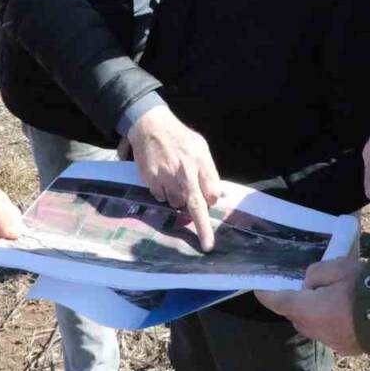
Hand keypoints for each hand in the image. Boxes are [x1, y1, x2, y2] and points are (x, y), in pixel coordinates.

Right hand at [126, 106, 220, 251]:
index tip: (211, 231)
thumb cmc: (180, 137)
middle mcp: (183, 170)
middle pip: (194, 205)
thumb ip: (210, 172)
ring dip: (178, 200)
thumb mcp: (201, 147)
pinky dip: (163, 193)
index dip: (211, 205)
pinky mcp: (150, 178)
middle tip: (207, 245)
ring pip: (176, 203)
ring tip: (175, 181)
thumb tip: (219, 195)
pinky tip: (163, 179)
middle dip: (202, 227)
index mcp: (199, 161)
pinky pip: (160, 197)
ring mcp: (165, 175)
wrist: (150, 125)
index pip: (211, 193)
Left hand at [255, 257, 362, 353]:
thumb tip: (308, 284)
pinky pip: (326, 333)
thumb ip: (316, 273)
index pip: (278, 302)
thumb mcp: (338, 267)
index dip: (267, 294)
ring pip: (310, 326)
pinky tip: (341, 312)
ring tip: (326, 298)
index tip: (259, 288)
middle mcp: (314, 329)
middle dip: (294, 302)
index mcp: (309, 309)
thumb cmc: (365, 289)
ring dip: (311, 313)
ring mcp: (330, 341)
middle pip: (294, 315)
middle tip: (304, 288)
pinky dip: (327, 322)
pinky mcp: (343, 347)